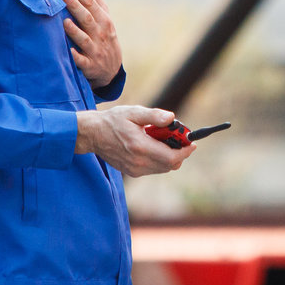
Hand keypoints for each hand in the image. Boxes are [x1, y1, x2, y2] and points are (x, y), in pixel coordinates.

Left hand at [63, 0, 122, 88]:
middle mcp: (100, 33)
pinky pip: (82, 61)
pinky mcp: (89, 65)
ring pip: (84, 39)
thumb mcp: (101, 13)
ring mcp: (95, 50)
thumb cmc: (102, 34)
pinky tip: (69, 51)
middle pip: (88, 18)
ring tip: (64, 21)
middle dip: (76, 7)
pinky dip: (76, 56)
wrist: (111, 68)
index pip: (91, 3)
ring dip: (75, 31)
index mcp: (103, 19)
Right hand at [75, 105, 194, 176]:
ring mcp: (135, 169)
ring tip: (164, 139)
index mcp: (140, 147)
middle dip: (180, 152)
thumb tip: (172, 118)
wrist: (92, 134)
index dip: (185, 151)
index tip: (192, 142)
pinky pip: (154, 169)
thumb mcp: (133, 112)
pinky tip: (154, 146)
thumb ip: (154, 116)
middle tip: (180, 138)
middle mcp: (138, 162)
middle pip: (170, 165)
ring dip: (170, 156)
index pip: (172, 157)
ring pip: (163, 168)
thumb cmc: (113, 121)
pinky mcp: (132, 172)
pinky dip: (160, 160)